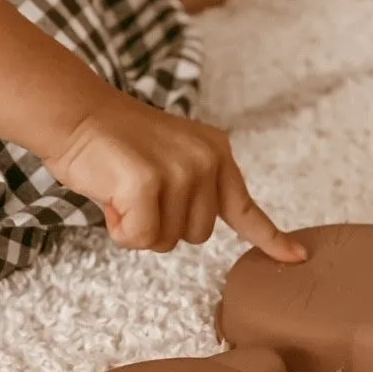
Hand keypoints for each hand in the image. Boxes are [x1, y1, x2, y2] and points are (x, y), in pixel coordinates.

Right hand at [45, 88, 303, 259]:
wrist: (74, 113)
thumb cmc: (112, 142)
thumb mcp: (169, 158)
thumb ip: (192, 188)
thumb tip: (199, 228)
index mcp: (215, 152)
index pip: (247, 208)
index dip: (270, 238)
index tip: (297, 258)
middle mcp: (207, 161)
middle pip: (195, 237)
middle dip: (160, 224)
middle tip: (133, 190)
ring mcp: (181, 172)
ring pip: (167, 242)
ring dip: (137, 226)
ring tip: (120, 187)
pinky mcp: (149, 183)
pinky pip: (139, 238)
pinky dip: (119, 227)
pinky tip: (109, 194)